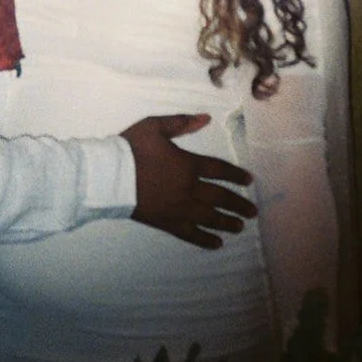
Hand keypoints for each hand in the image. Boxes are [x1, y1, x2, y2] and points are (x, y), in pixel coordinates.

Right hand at [121, 113, 256, 248]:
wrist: (109, 176)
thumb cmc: (131, 149)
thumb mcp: (155, 127)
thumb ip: (181, 123)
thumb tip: (205, 118)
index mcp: (188, 164)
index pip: (219, 170)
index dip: (236, 175)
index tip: (249, 181)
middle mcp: (189, 189)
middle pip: (220, 198)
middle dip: (238, 204)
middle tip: (252, 212)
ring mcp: (179, 208)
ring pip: (210, 218)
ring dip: (227, 222)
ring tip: (240, 227)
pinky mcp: (167, 223)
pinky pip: (191, 234)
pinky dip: (205, 240)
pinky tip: (217, 243)